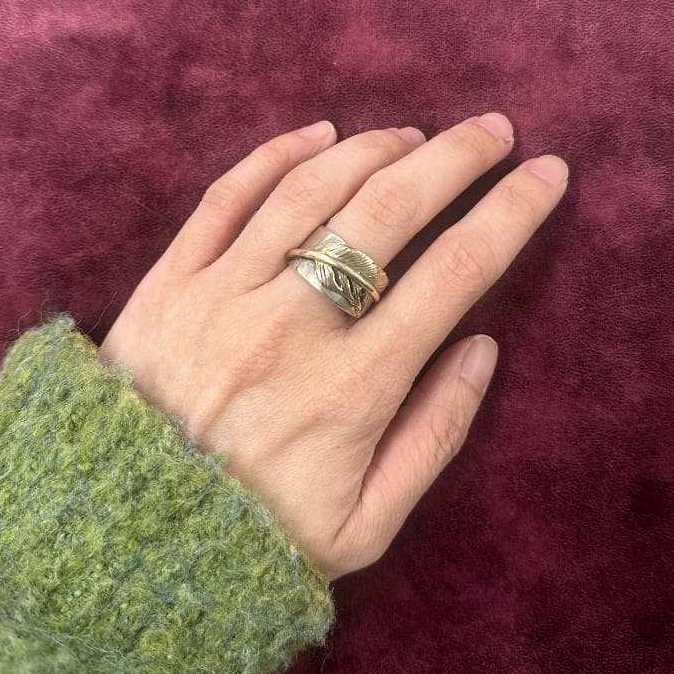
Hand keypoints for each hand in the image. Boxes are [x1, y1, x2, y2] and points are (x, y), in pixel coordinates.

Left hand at [97, 115, 567, 580]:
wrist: (125, 544)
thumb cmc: (256, 539)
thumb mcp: (367, 525)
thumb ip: (435, 437)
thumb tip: (482, 349)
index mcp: (352, 389)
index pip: (455, 273)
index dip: (511, 213)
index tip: (547, 174)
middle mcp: (289, 327)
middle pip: (389, 210)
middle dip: (456, 158)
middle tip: (494, 129)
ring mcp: (222, 296)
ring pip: (310, 190)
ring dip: (373, 149)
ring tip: (413, 136)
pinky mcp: (168, 284)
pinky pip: (227, 196)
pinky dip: (278, 155)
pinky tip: (319, 135)